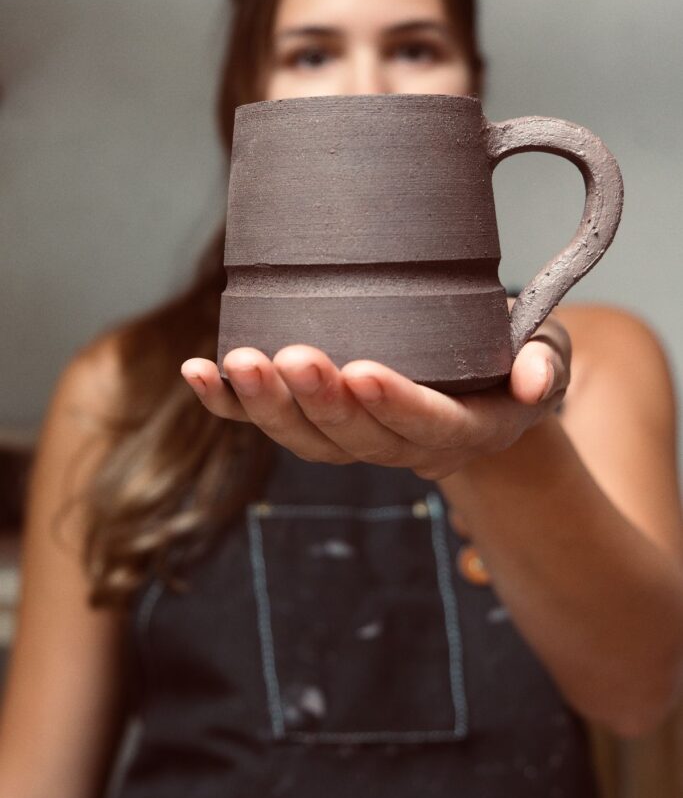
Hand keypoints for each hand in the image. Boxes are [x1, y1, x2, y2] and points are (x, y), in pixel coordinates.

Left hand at [180, 300, 569, 480]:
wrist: (474, 387)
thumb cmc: (511, 357)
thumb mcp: (547, 352)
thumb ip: (545, 361)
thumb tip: (534, 379)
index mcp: (463, 430)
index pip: (429, 427)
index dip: (396, 405)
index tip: (363, 372)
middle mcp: (405, 446)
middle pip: (356, 439)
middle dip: (319, 400)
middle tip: (293, 356)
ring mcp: (355, 440)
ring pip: (306, 440)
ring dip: (267, 404)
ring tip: (238, 361)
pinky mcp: (317, 424)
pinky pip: (270, 424)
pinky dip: (229, 404)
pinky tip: (197, 373)